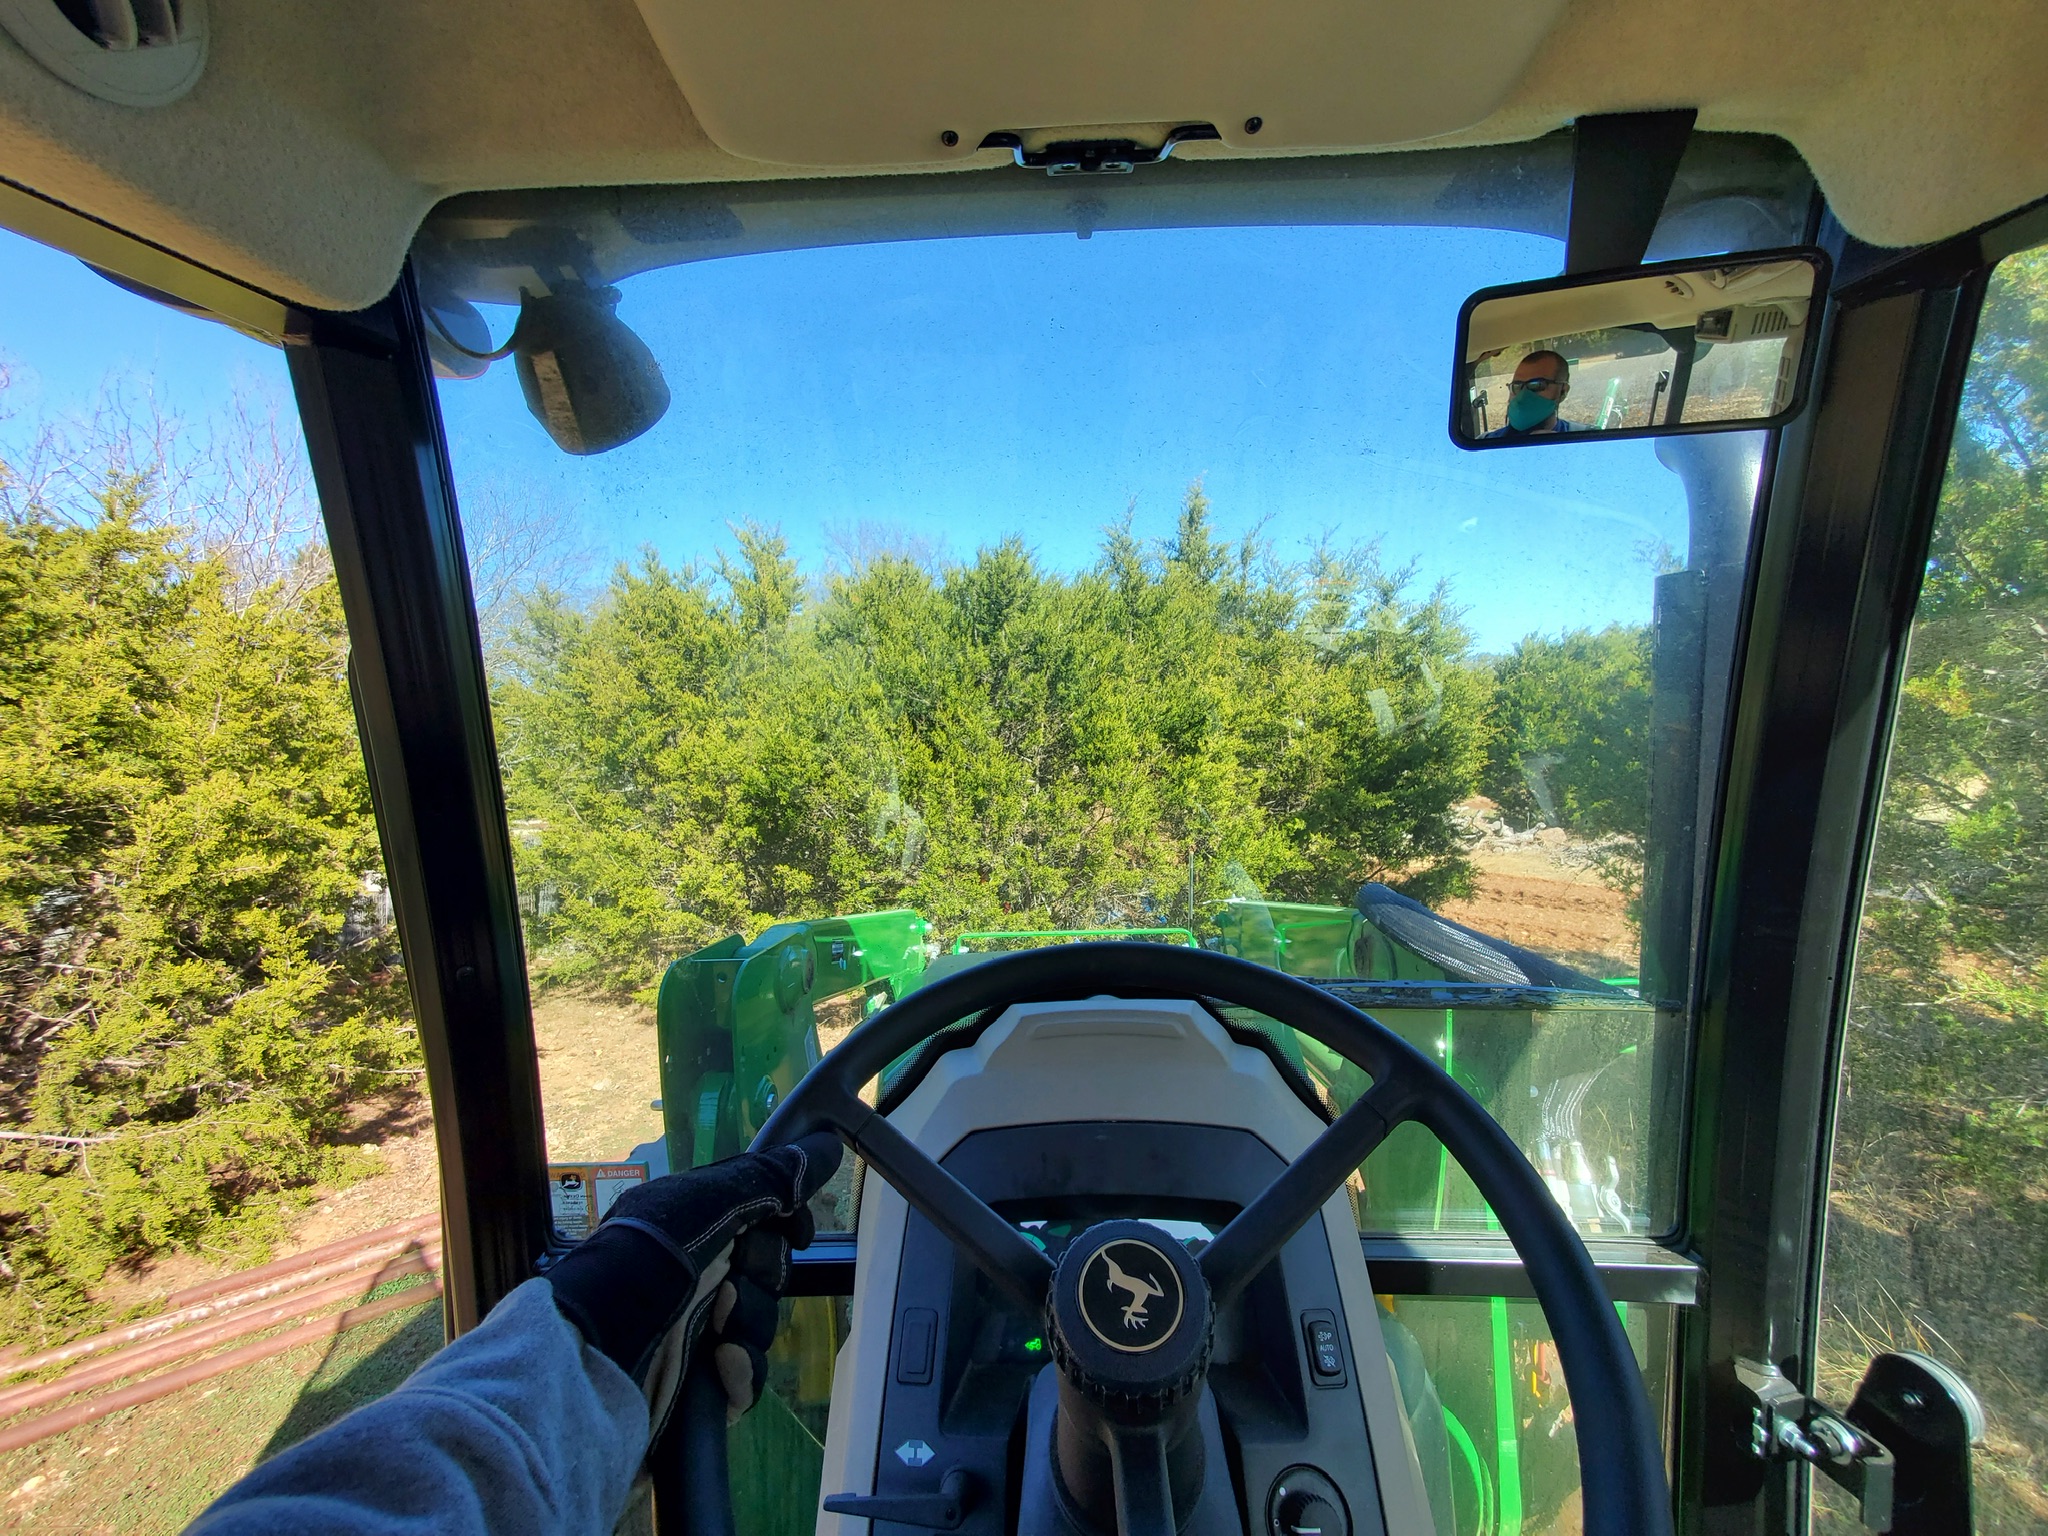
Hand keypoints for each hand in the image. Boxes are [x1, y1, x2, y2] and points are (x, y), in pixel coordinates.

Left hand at [543, 1133, 841, 1437]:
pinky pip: (748, 1378)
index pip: (762, 1220)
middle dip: (760, 1277)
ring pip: (762, 1326)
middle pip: (769, 1273)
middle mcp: (695, 1275)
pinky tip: (719, 1363)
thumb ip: (767, 1178)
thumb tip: (824, 1145)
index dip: (786, 1225)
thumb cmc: (642, 1263)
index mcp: (693, 1227)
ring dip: (748, 1324)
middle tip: (731, 1281)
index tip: (796, 1231)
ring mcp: (696, 1331)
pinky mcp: (700, 1385)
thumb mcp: (704, 1204)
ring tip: (716, 1329)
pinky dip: (740, 1372)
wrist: (594, 1354)